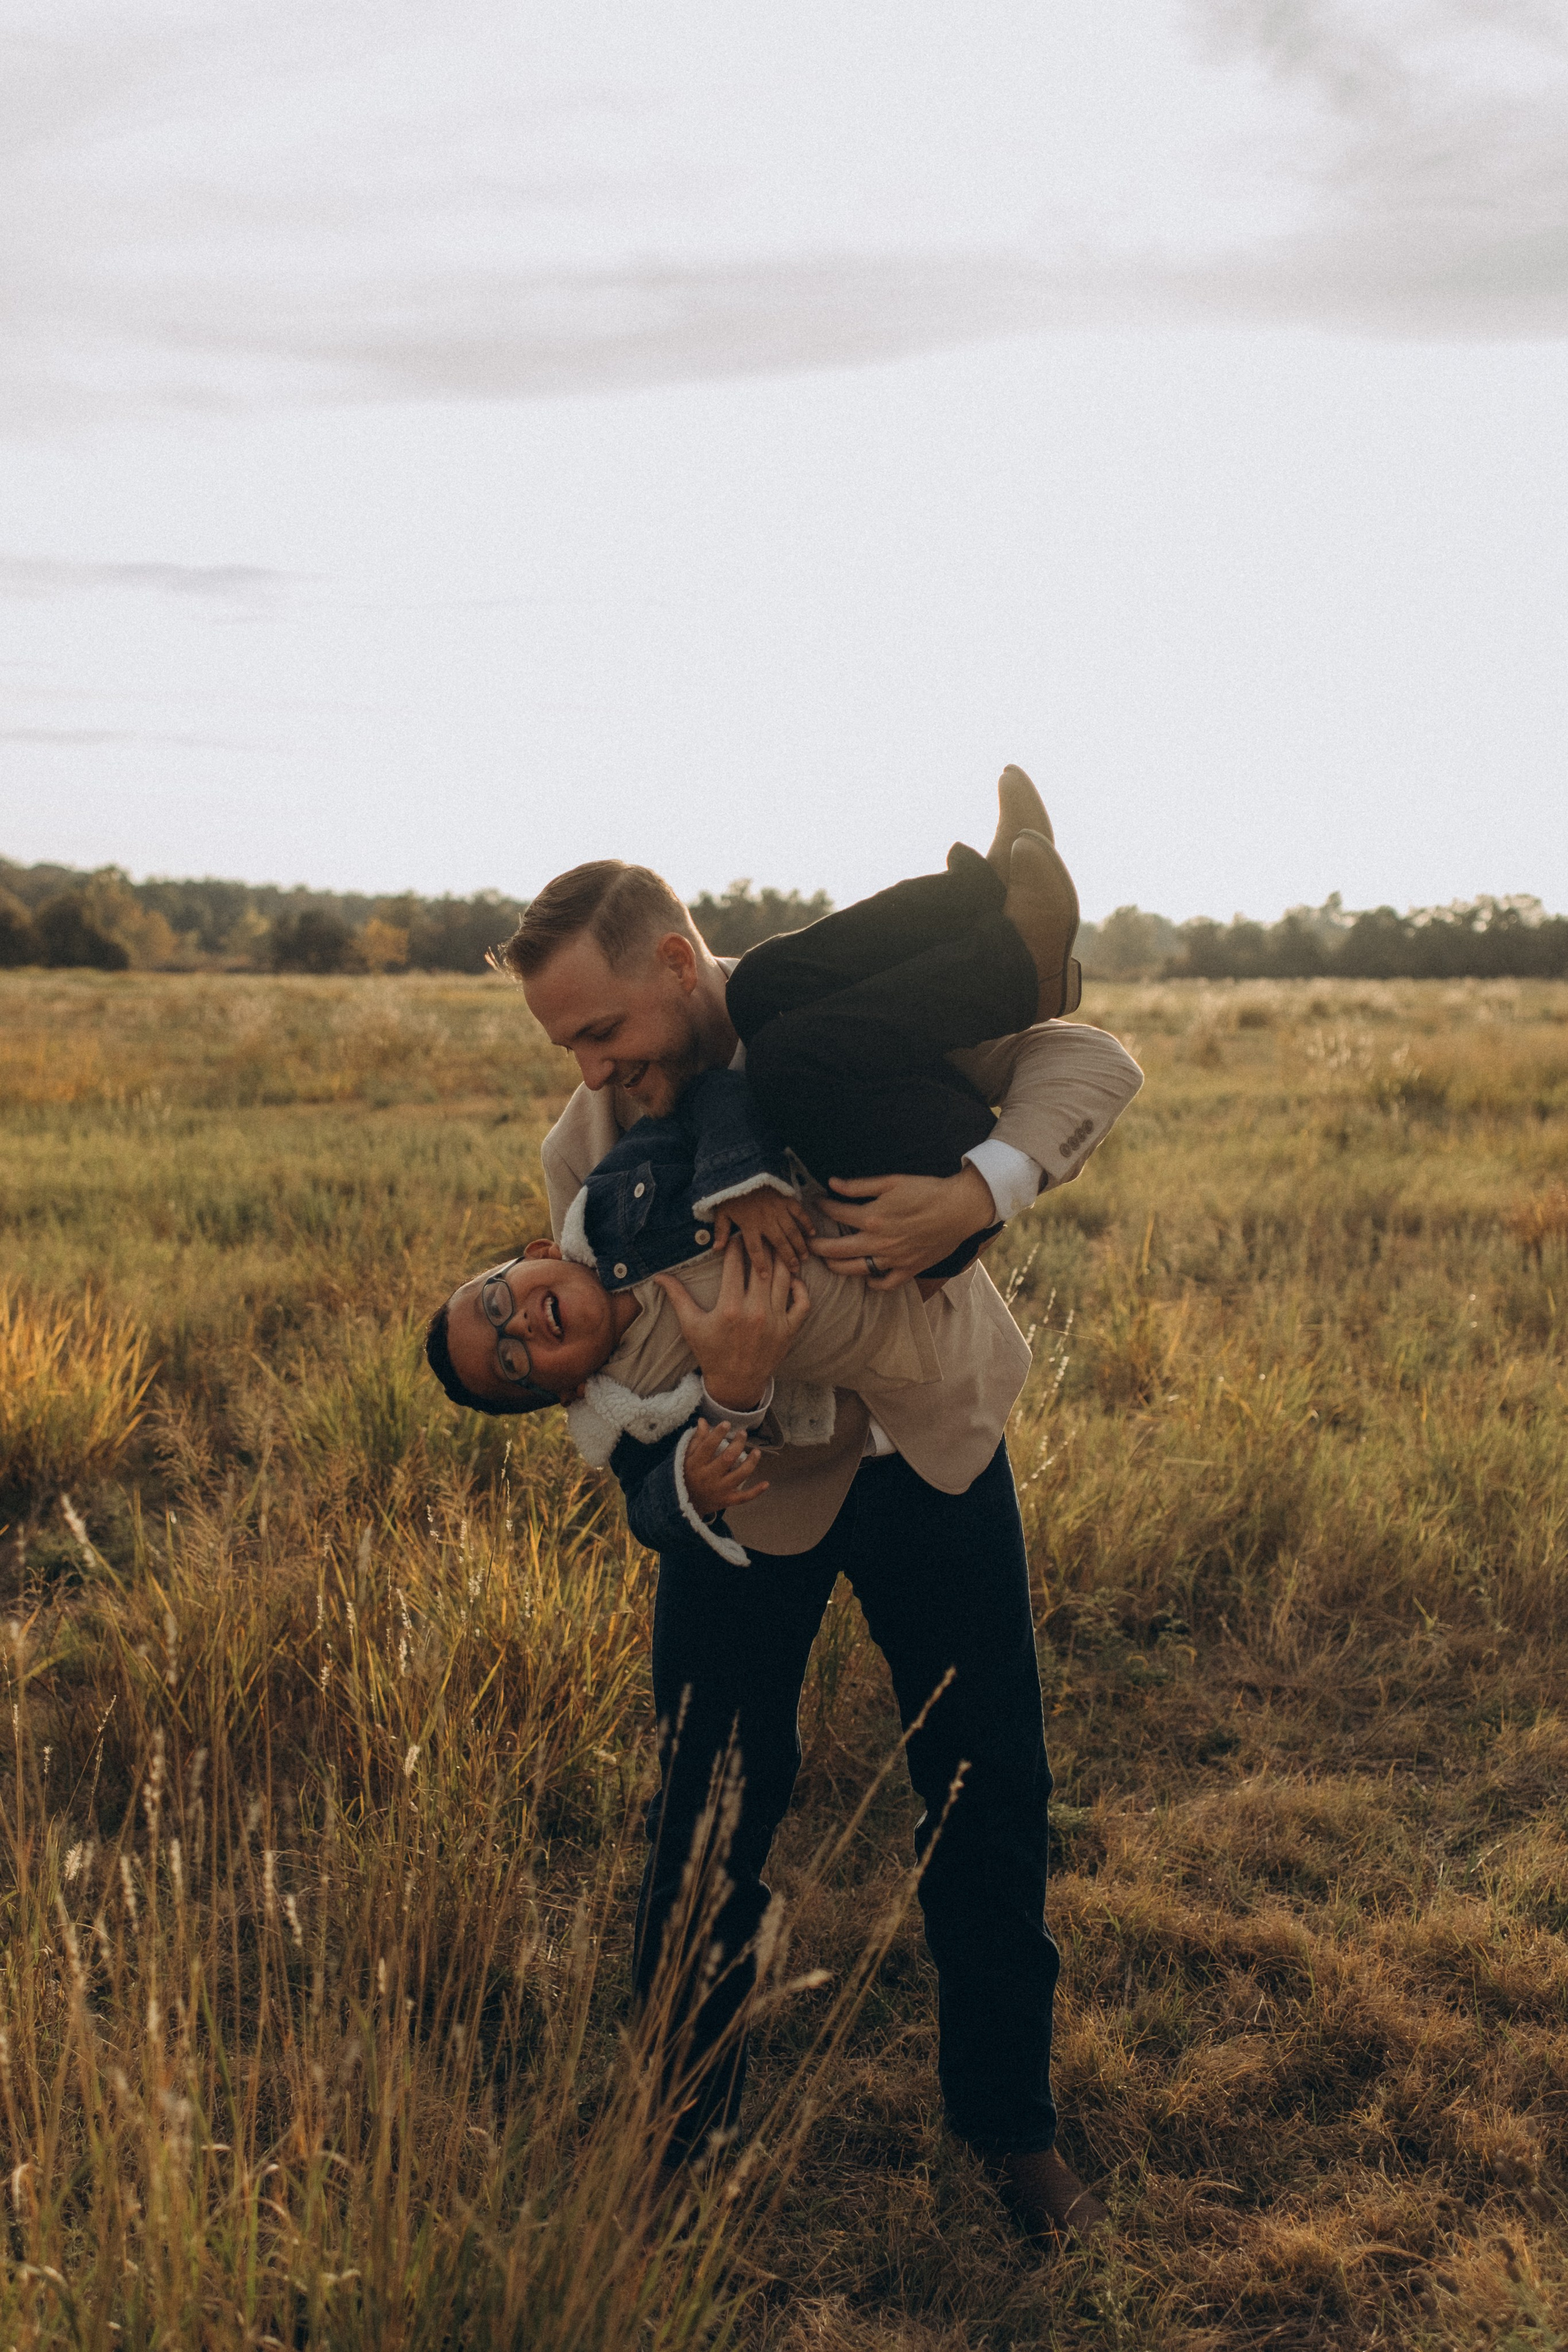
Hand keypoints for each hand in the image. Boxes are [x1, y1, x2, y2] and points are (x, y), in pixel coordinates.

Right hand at [654, 1236, 811, 1407]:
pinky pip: (803, 1302)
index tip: (734, 1236)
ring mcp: (775, 1321)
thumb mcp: (691, 1325)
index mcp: (730, 1308)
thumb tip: (658, 1275)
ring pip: (784, 1278)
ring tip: (775, 1248)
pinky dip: (800, 1287)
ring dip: (781, 1259)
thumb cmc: (711, 1352)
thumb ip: (677, 1297)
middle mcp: (755, 1312)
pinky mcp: (790, 1330)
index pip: (735, 1264)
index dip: (735, 1245)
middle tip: (757, 1235)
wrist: (735, 1383)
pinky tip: (790, 1279)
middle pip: (762, 1266)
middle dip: (759, 1246)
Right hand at [683, 1418, 769, 1516]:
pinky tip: (766, 1483)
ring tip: (757, 1451)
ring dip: (751, 1462)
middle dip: (738, 1444)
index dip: (718, 1434)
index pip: (708, 1447)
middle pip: (727, 1458)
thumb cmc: (686, 1475)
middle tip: (743, 1433)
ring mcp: (719, 1490)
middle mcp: (708, 1478)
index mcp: (696, 1465)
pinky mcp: (727, 1501)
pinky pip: (744, 1497)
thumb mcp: (686, 1457)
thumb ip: (696, 1440)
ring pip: (739, 1476)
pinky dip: (756, 1491)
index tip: (727, 1423)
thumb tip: (703, 1420)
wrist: (684, 1504)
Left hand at [711, 1185, 814, 1274]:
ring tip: (805, 1257)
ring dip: (799, 1245)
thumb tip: (717, 1249)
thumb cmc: (731, 1191)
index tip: (765, 1277)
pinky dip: (806, 1222)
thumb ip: (721, 1231)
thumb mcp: (721, 1211)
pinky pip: (798, 1213)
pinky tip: (812, 1233)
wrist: (743, 1167)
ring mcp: (778, 1210)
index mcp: (749, 1225)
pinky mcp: (786, 1199)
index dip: (760, 1264)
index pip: (755, 1250)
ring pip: (791, 1232)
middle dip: (788, 1258)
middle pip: (779, 1244)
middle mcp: (765, 1221)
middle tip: (795, 1270)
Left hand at [808, 1165, 996, 1289]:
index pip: (835, 1214)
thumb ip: (859, 1185)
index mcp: (872, 1217)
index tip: (815, 1202)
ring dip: (836, 1266)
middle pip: (835, 1250)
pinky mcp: (908, 1269)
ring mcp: (893, 1259)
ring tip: (827, 1261)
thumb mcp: (891, 1181)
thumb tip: (832, 1183)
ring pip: (854, 1270)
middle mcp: (878, 1242)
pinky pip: (884, 1283)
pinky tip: (865, 1277)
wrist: (960, 1209)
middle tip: (805, 1242)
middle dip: (815, 1246)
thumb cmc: (927, 1191)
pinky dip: (872, 1283)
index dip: (821, 1206)